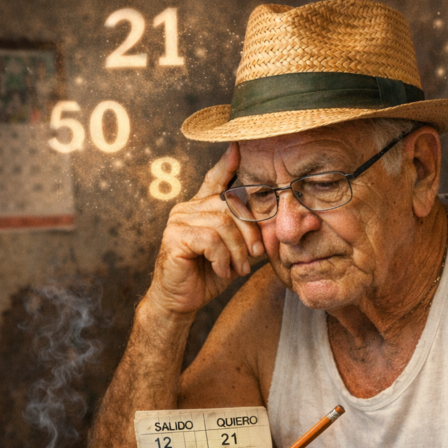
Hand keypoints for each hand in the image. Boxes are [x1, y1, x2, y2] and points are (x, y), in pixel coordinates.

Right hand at [144, 143, 265, 315]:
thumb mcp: (233, 250)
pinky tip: (222, 270)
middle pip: (230, 205)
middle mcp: (187, 207)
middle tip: (255, 255)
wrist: (181, 301)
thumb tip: (273, 221)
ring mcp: (178, 220)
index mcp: (200, 207)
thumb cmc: (207, 275)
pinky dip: (222, 258)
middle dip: (249, 231)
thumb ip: (244, 232)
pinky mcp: (174, 237)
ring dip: (237, 250)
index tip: (239, 147)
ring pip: (223, 224)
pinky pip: (210, 240)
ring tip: (239, 268)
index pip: (215, 179)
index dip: (227, 163)